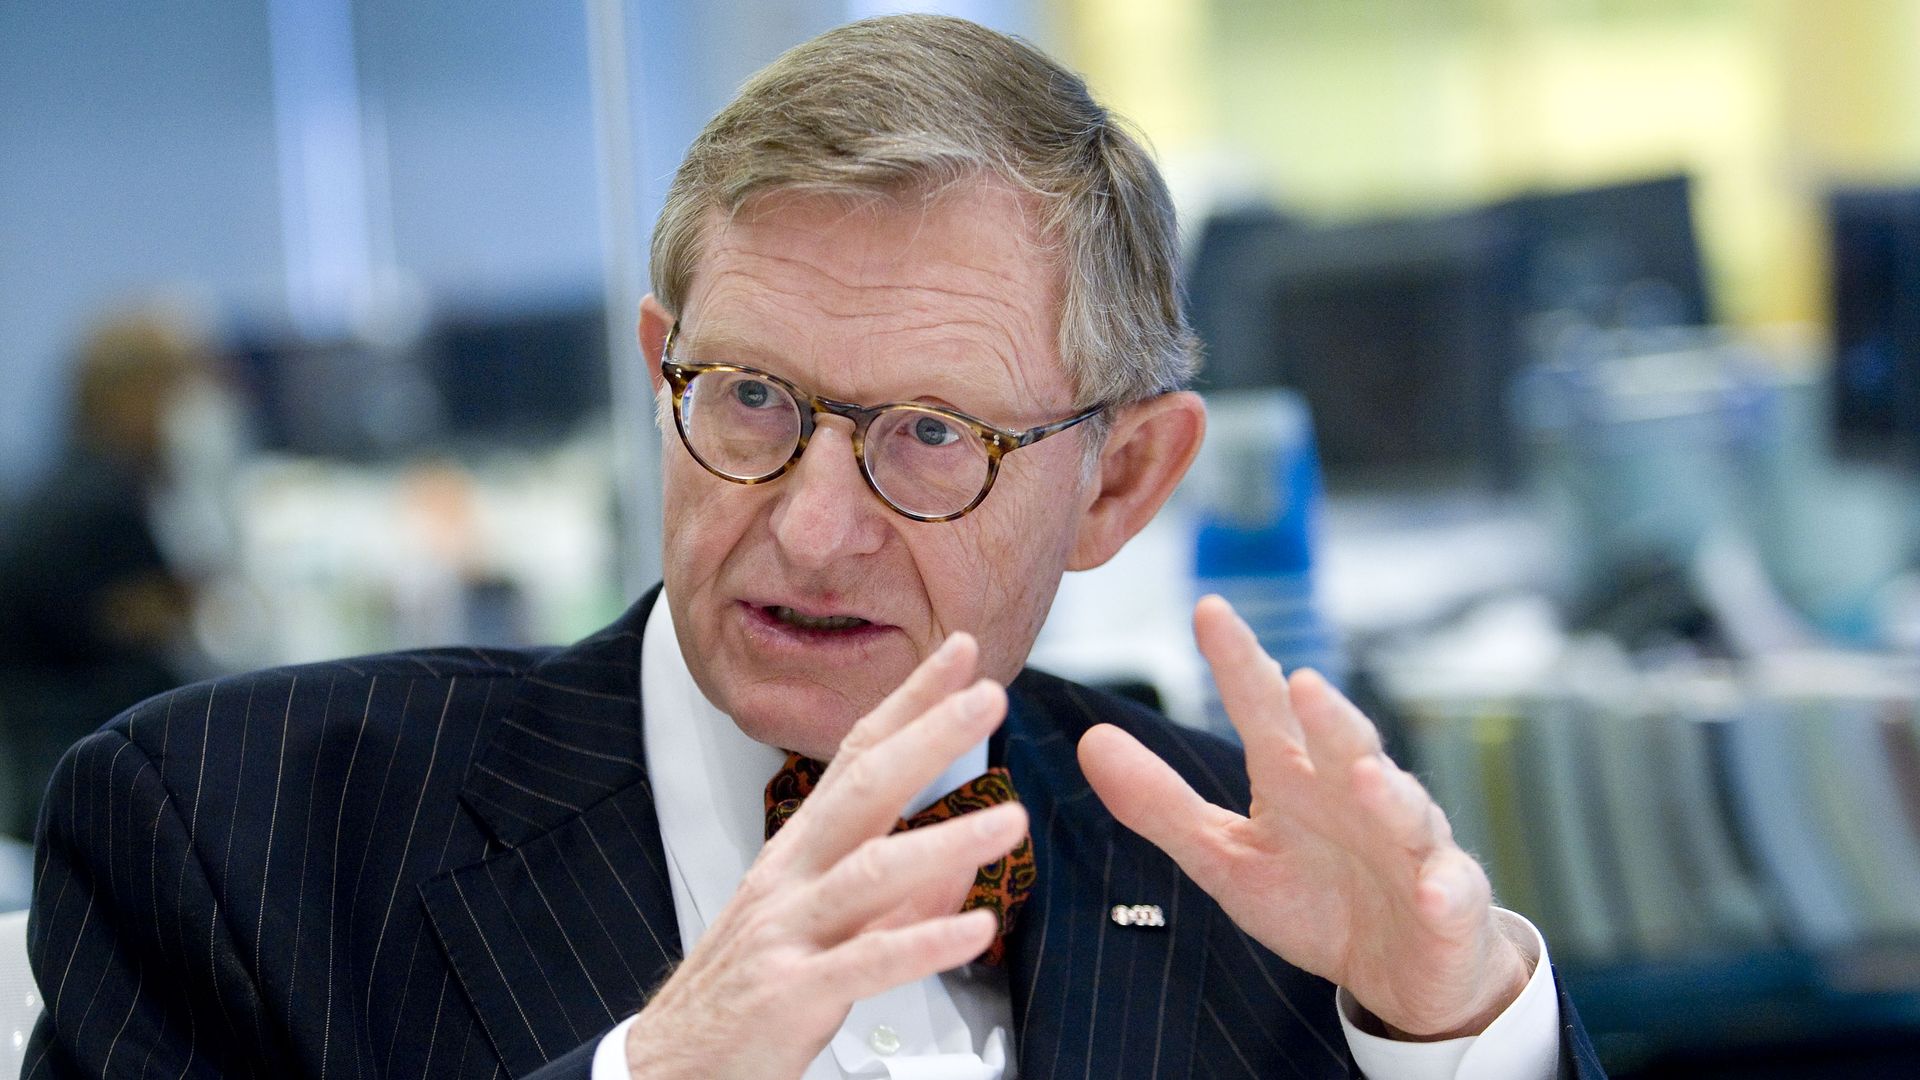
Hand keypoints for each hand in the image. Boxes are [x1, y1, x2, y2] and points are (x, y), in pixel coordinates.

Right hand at [625, 633, 1027, 1078]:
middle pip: (863, 788)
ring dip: (947, 841)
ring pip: (871, 871)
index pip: (860, 754)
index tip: (963, 653)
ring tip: (1012, 821)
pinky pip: (864, 963)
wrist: (670, 1065)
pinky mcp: (790, 993)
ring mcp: (789, 930)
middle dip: (928, 735)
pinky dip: (922, 944)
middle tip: (990, 696)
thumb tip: (962, 863)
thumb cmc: (749, 991)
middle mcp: (794, 876)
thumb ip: (898, 895)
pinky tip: (977, 931)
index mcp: (803, 851)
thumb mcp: (825, 927)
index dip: (911, 699)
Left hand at [1078, 595, 1530, 1038]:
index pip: (1266, 709)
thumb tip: (1090, 742)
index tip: (1208, 610)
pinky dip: (1444, 888)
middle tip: (1301, 681)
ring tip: (1363, 776)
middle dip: (1326, 715)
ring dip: (1387, 791)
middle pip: (1343, 745)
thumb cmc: (1316, 899)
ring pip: (1403, 809)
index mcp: (1297, 779)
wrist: (1404, 973)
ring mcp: (1411, 847)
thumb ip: (1162, 803)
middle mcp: (1358, 796)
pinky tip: (1432, 886)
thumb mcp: (1226, 858)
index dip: (1240, 662)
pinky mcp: (1449, 905)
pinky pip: (1450, 894)